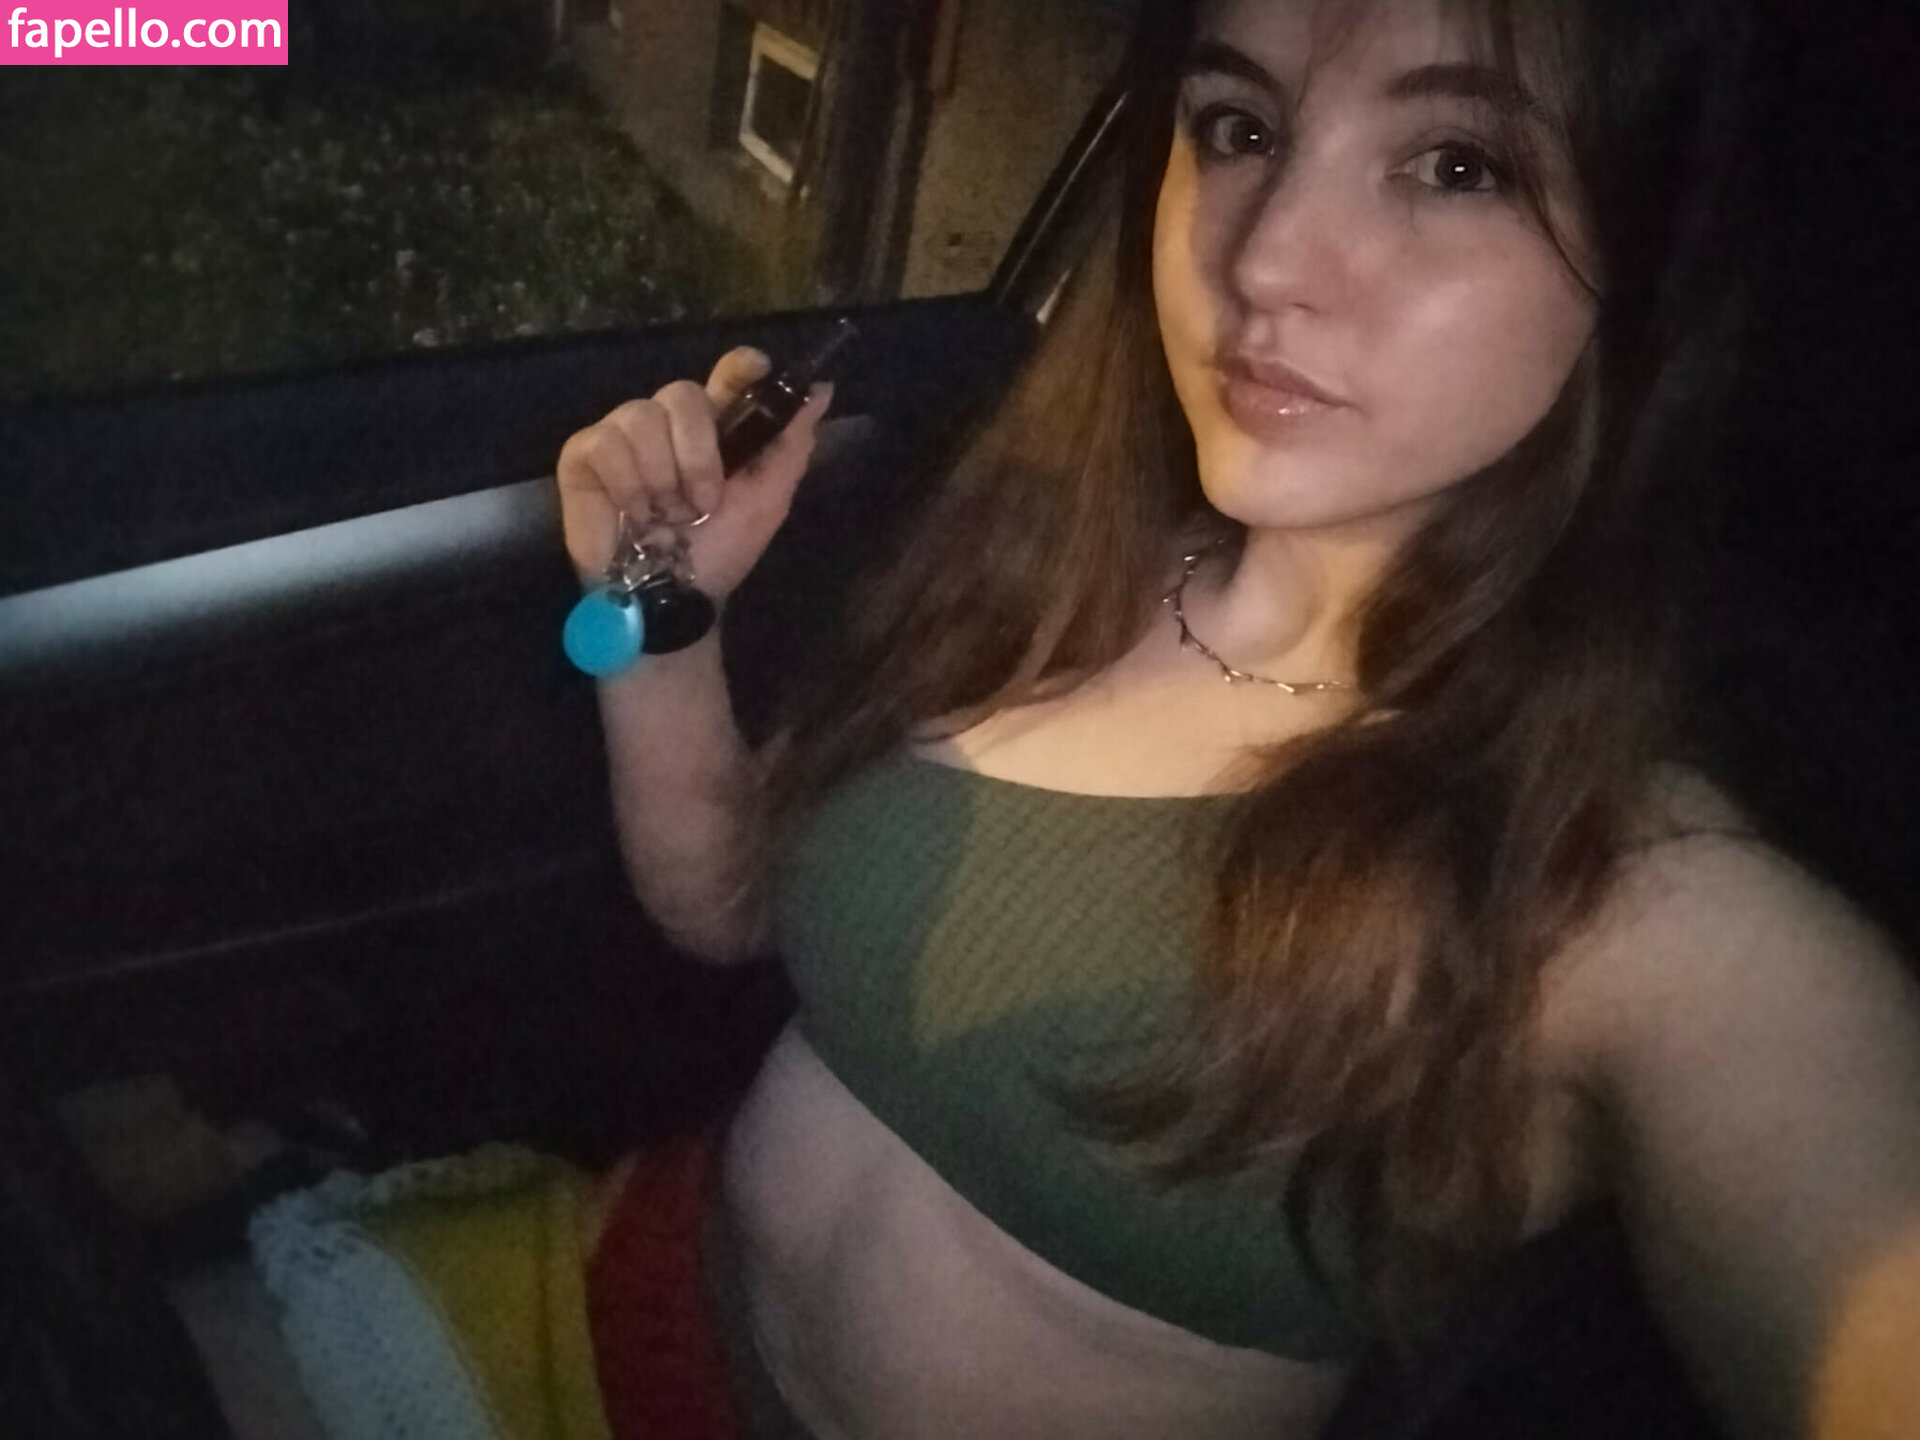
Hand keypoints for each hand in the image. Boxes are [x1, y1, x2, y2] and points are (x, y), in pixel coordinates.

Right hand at [556, 347, 834, 602]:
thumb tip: (822, 389)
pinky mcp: (584, 454)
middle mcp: (668, 421)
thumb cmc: (719, 552)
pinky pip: (605, 443)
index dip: (739, 366)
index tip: (755, 369)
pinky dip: (627, 484)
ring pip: (641, 416)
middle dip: (698, 454)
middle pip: (682, 393)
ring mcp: (623, 434)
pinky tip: (635, 512)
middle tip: (701, 503)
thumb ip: (791, 444)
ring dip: (662, 476)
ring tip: (664, 514)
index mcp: (715, 427)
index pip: (727, 375)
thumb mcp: (768, 501)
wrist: (673, 598)